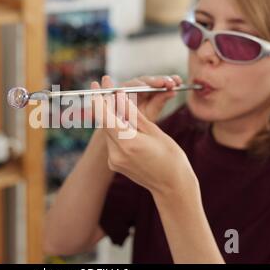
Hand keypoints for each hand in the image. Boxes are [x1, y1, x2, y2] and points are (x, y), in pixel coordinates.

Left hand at [92, 76, 197, 197]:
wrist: (172, 186)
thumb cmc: (170, 156)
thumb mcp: (154, 131)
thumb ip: (133, 113)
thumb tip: (119, 96)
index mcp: (127, 142)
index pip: (104, 115)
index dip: (99, 97)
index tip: (97, 83)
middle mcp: (116, 153)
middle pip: (104, 121)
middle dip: (105, 103)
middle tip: (107, 86)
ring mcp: (114, 160)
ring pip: (108, 130)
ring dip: (112, 115)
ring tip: (120, 102)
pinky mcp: (115, 164)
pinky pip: (113, 140)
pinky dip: (117, 128)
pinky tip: (126, 122)